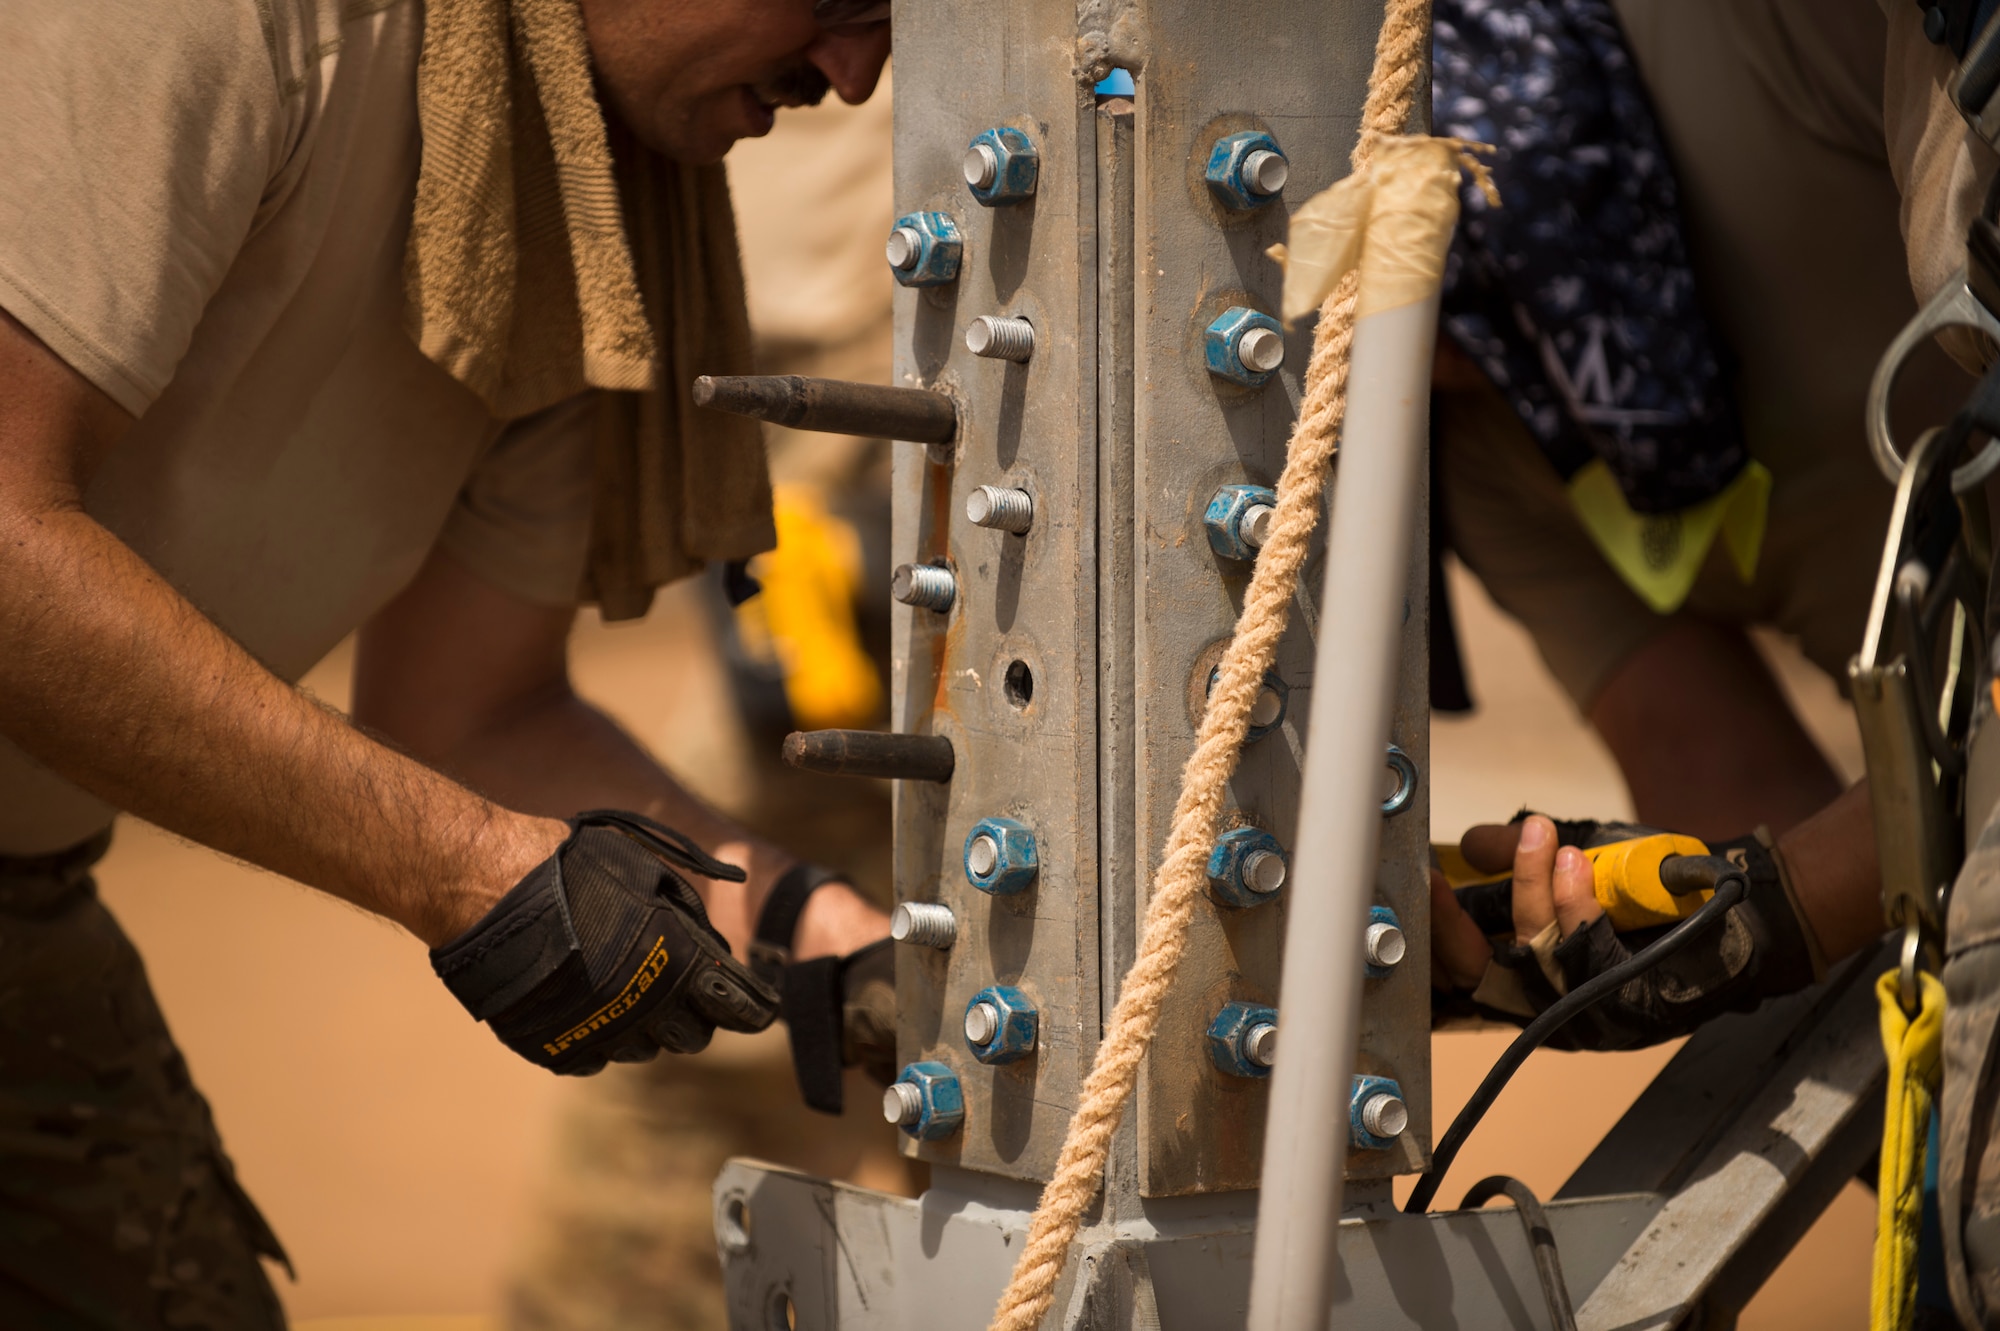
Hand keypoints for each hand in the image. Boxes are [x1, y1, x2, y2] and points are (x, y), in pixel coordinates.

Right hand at [429, 810, 780, 1074]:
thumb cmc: (576, 871)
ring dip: (644, 1024)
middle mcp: (649, 1011)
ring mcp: (603, 1036)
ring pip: (645, 1050)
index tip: (757, 1008)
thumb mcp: (649, 875)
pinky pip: (595, 1057)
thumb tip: (714, 946)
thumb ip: (688, 916)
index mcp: (680, 967)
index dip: (752, 1008)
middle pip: (694, 1038)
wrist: (493, 892)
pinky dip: (597, 1036)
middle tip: (680, 989)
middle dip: (694, 1015)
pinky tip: (585, 1004)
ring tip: (621, 987)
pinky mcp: (561, 1051)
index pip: (739, 1008)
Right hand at [1432, 813, 1821, 1049]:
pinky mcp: (1629, 1006)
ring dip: (1529, 892)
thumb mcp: (1575, 861)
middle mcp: (1548, 1003)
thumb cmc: (1653, 892)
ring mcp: (1588, 1010)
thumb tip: (1468, 846)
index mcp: (1525, 976)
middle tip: (1433, 878)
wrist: (1745, 912)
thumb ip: (1518, 855)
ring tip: (1539, 838)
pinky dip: (1576, 906)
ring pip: (1533, 956)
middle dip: (1448, 926)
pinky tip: (1571, 862)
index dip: (1428, 931)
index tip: (1411, 882)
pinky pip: (1589, 955)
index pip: (1455, 965)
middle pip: (1476, 975)